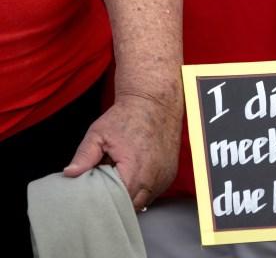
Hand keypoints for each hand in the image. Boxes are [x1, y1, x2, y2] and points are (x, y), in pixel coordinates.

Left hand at [63, 93, 180, 210]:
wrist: (156, 102)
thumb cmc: (128, 116)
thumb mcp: (99, 133)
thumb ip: (84, 156)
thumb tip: (69, 173)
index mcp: (134, 171)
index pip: (117, 203)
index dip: (103, 202)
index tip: (93, 196)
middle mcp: (153, 178)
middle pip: (131, 207)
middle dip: (117, 202)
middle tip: (104, 190)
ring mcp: (164, 176)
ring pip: (145, 201)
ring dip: (132, 196)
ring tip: (120, 180)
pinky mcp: (170, 173)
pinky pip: (155, 191)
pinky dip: (143, 188)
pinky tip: (134, 175)